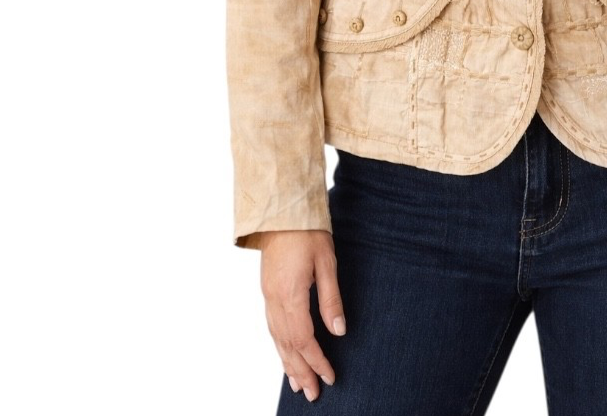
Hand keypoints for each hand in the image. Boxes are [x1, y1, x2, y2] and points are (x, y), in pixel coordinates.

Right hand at [258, 230, 346, 401]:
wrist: (282, 211)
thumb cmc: (308, 232)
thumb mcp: (327, 262)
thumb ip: (331, 299)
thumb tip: (339, 331)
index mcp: (290, 295)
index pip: (303, 339)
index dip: (317, 361)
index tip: (329, 376)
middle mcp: (274, 300)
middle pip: (287, 345)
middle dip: (301, 371)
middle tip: (313, 394)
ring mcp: (268, 296)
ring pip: (276, 338)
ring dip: (287, 363)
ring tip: (297, 384)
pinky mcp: (267, 290)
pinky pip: (272, 326)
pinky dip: (279, 345)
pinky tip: (285, 353)